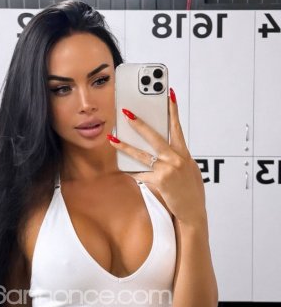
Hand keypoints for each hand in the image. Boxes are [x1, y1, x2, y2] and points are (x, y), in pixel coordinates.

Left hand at [107, 88, 206, 225]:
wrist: (193, 212)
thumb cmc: (191, 191)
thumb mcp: (189, 170)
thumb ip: (177, 158)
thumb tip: (163, 150)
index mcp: (184, 154)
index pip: (177, 127)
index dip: (173, 110)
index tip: (168, 94)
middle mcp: (176, 159)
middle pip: (154, 137)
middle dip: (140, 124)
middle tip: (127, 113)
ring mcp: (167, 170)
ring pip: (141, 155)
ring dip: (125, 146)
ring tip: (113, 138)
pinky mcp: (159, 182)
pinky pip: (140, 175)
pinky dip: (132, 172)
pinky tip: (122, 168)